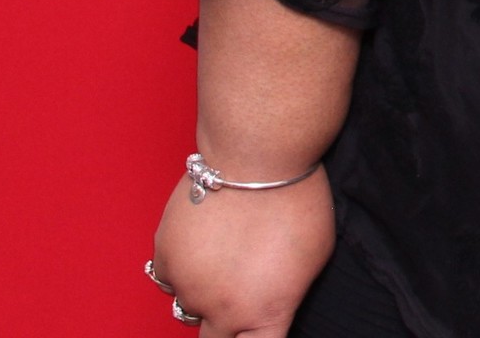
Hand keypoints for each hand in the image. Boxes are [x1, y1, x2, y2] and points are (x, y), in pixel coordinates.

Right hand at [149, 166, 334, 337]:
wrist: (257, 158)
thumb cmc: (297, 202)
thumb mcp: (314, 257)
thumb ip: (286, 292)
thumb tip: (270, 302)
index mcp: (265, 313)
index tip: (254, 334)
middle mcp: (221, 308)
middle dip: (223, 331)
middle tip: (236, 301)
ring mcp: (188, 286)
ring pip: (187, 308)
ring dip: (202, 295)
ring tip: (223, 260)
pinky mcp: (165, 258)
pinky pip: (169, 279)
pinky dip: (183, 268)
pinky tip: (202, 243)